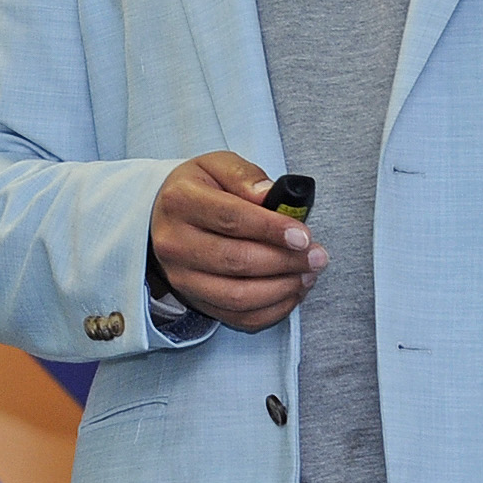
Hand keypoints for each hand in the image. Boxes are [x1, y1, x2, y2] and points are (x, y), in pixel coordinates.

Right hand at [148, 152, 324, 331]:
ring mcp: (182, 277)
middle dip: (285, 262)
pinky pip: (237, 317)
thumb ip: (245, 176)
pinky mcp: (194, 300)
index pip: (231, 219)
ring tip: (308, 274)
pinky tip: (291, 292)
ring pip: (238, 296)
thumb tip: (270, 195)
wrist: (165, 216)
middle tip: (317, 256)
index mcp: (181, 202)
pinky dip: (271, 310)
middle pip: (236, 261)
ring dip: (281, 289)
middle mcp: (175, 243)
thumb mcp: (217, 165)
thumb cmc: (199, 189)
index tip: (303, 236)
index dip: (272, 230)